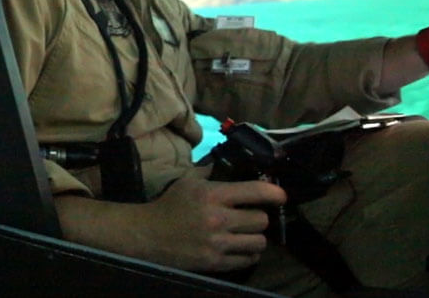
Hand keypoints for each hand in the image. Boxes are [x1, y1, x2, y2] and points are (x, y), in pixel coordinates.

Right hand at [141, 170, 286, 271]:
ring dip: (256, 237)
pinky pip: (248, 260)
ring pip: (259, 242)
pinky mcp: (215, 263)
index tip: (281, 196)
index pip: (255, 192)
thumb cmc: (169, 206)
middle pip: (261, 220)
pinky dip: (249, 254)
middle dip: (259, 217)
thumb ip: (212, 174)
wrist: (147, 236)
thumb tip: (235, 165)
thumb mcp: (188, 182)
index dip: (274, 194)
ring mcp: (217, 244)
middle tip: (251, 216)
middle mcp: (217, 219)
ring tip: (247, 234)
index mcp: (212, 195)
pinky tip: (241, 248)